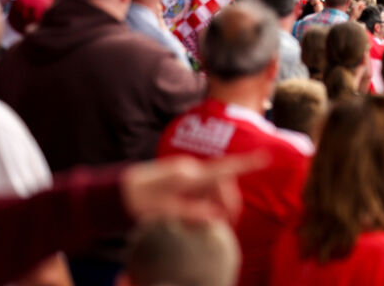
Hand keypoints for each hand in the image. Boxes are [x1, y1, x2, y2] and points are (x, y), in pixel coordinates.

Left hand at [120, 153, 267, 223]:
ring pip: (214, 188)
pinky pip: (203, 190)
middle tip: (226, 225)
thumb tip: (217, 216)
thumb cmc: (140, 201)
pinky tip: (194, 218)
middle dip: (229, 202)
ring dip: (216, 205)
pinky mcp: (183, 179)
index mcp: (189, 175)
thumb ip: (192, 212)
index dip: (247, 164)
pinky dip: (205, 203)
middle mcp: (191, 170)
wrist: (118, 191)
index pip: (224, 168)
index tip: (265, 158)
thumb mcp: (166, 211)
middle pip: (223, 183)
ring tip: (202, 225)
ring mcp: (187, 173)